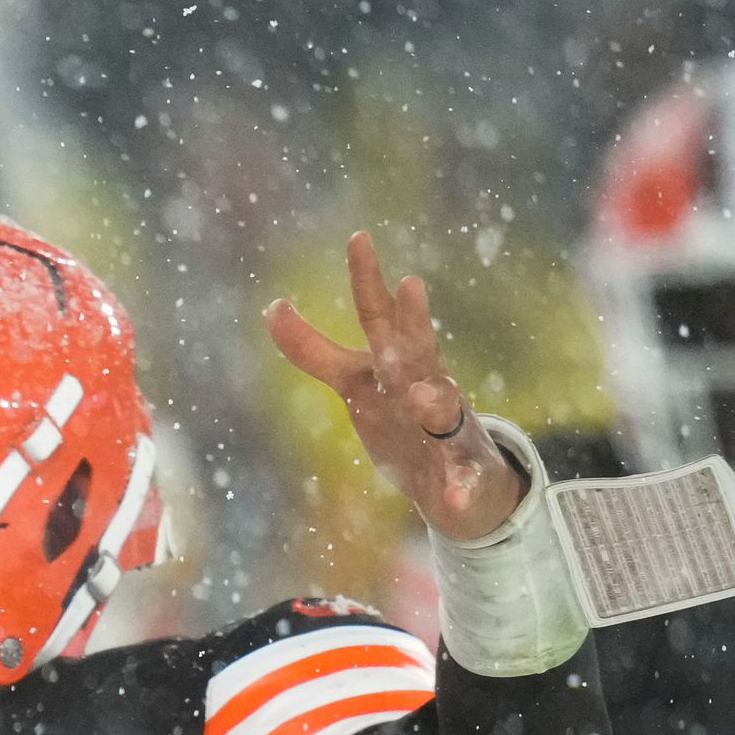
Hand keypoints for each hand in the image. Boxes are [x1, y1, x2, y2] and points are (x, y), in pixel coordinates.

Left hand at [267, 231, 529, 543]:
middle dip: (414, 321)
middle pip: (416, 351)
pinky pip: (462, 478)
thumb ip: (314, 351)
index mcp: (395, 365)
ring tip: (423, 397)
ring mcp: (449, 428)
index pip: (377, 316)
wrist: (460, 480)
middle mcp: (425, 386)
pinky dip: (460, 486)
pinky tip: (455, 498)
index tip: (358, 236)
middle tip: (410, 284)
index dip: (366, 280)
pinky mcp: (464, 470)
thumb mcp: (354, 382)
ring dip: (435, 400)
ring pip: (444, 410)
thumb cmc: (403, 417)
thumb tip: (271, 307)